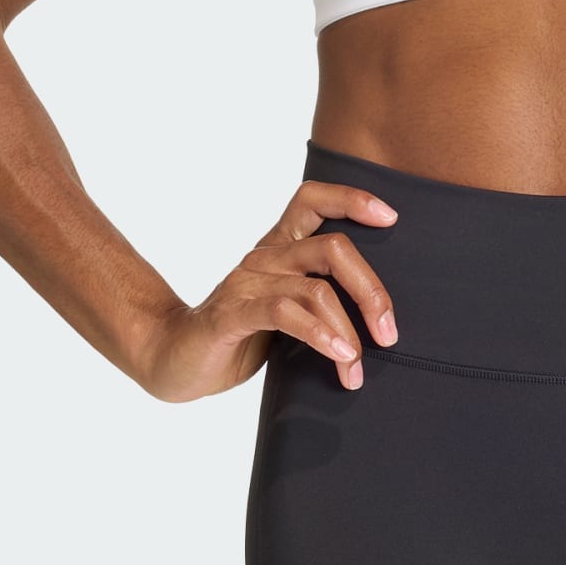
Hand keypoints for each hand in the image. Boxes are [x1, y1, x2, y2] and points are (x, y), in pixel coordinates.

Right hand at [138, 179, 400, 402]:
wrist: (174, 359)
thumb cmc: (239, 336)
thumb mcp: (287, 312)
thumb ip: (320, 301)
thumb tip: (380, 315)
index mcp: (278, 248)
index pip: (312, 199)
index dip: (352, 199)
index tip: (391, 217)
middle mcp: (265, 257)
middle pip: (333, 249)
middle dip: (371, 291)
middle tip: (389, 332)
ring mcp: (247, 282)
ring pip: (316, 289)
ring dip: (348, 330)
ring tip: (357, 365)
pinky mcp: (232, 313)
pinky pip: (284, 313)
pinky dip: (319, 334)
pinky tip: (338, 356)